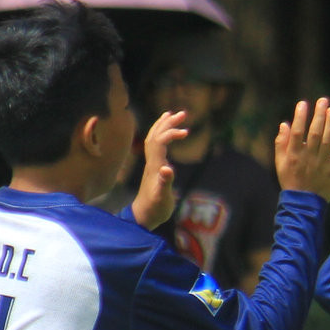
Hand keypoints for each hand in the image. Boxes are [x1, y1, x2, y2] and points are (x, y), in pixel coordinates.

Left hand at [134, 110, 189, 230]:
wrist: (143, 215)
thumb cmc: (155, 208)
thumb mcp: (162, 198)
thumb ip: (165, 183)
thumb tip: (168, 168)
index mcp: (155, 166)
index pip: (160, 142)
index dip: (171, 133)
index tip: (186, 132)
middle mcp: (151, 162)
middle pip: (156, 135)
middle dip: (168, 123)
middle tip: (183, 113)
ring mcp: (152, 164)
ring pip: (154, 138)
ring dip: (163, 125)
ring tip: (173, 115)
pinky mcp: (154, 167)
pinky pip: (155, 145)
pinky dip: (161, 135)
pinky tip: (168, 133)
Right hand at [276, 98, 329, 197]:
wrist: (303, 204)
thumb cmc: (290, 180)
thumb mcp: (280, 163)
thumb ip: (281, 143)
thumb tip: (285, 123)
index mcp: (294, 155)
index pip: (297, 132)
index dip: (300, 117)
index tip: (303, 103)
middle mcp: (308, 157)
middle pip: (314, 133)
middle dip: (319, 115)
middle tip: (323, 100)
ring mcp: (322, 164)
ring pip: (328, 141)